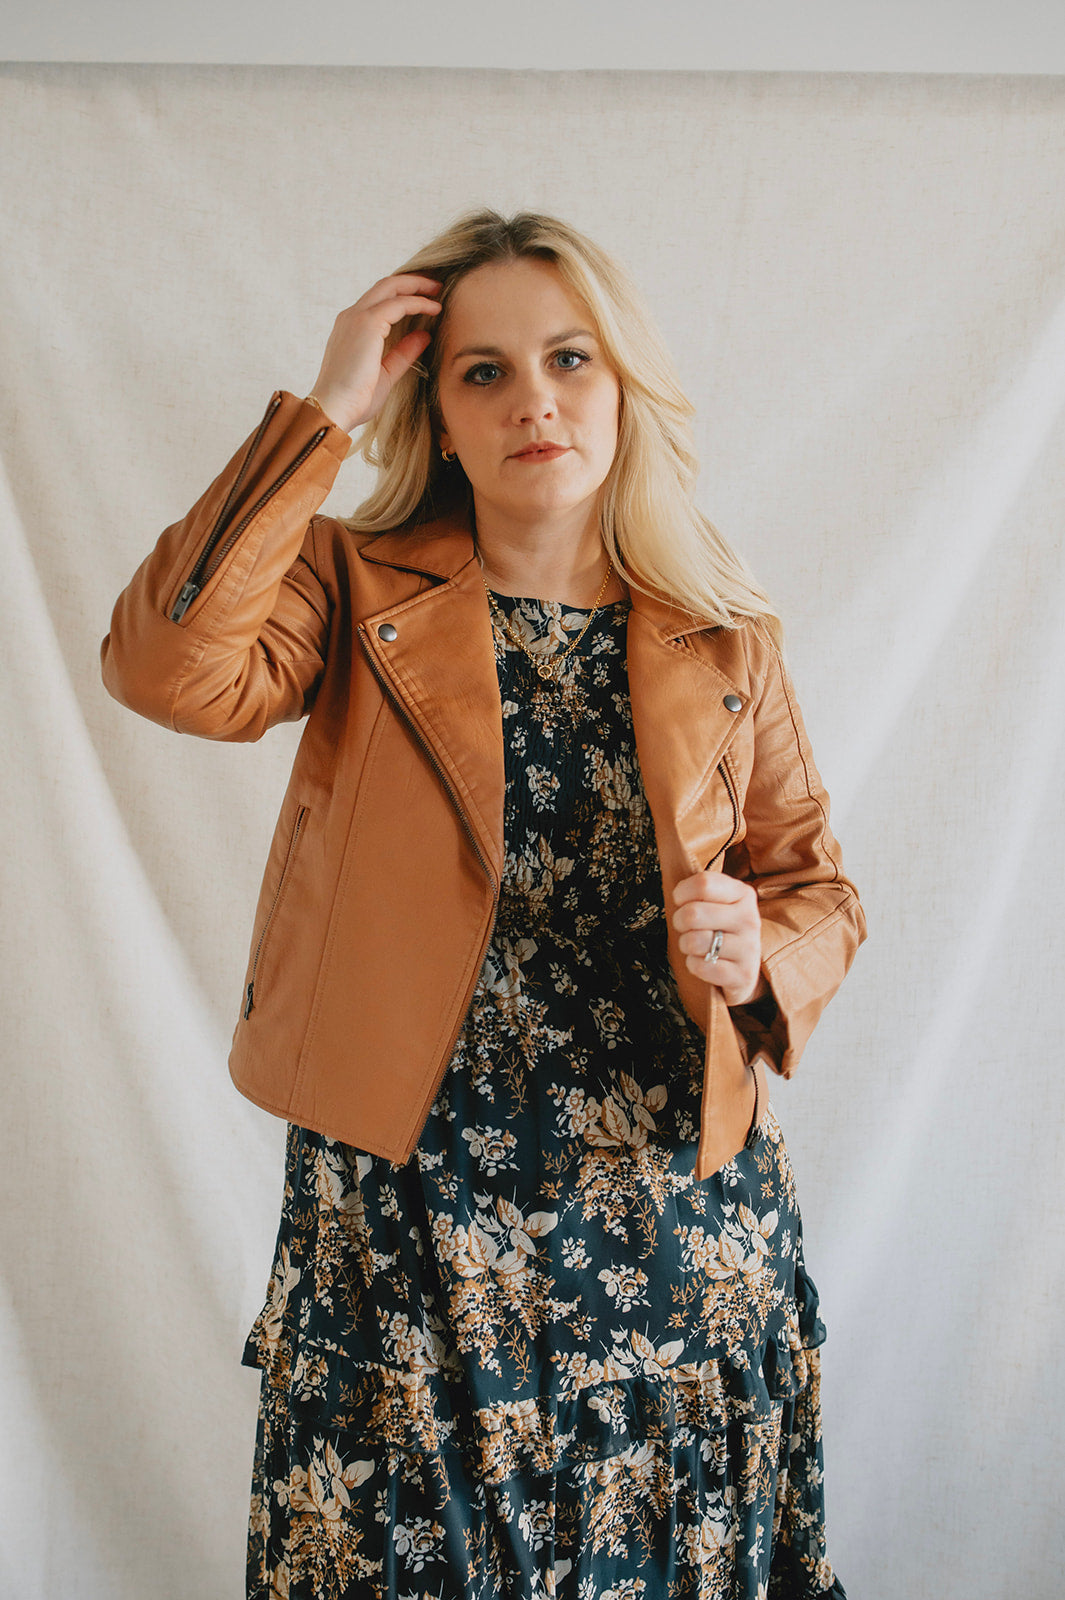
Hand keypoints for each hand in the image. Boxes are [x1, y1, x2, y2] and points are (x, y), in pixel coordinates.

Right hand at [308, 274, 442, 432]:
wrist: (334, 409)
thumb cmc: (354, 400)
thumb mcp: (385, 373)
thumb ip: (402, 353)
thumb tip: (424, 335)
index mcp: (350, 329)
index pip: (378, 301)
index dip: (403, 296)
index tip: (425, 300)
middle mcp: (351, 317)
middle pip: (385, 286)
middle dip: (412, 282)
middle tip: (435, 286)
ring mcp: (357, 317)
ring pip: (391, 287)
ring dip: (417, 286)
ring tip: (438, 291)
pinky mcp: (368, 323)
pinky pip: (399, 303)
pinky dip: (418, 302)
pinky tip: (434, 308)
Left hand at [672, 871, 764, 1006]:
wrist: (743, 968)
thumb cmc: (722, 929)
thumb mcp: (718, 902)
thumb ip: (700, 890)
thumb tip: (673, 884)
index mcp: (743, 894)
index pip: (703, 884)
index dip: (682, 893)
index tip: (680, 901)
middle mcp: (749, 919)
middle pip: (693, 913)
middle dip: (679, 922)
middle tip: (685, 927)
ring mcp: (749, 948)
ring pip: (694, 942)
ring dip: (686, 945)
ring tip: (695, 945)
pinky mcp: (743, 975)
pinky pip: (701, 966)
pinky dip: (694, 965)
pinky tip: (703, 962)